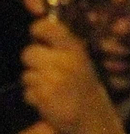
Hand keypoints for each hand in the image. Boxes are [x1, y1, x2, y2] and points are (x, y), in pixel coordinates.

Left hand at [19, 16, 121, 133]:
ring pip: (26, 74)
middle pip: (28, 52)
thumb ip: (64, 46)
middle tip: (43, 66)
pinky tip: (47, 98)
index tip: (37, 32)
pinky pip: (27, 92)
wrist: (91, 113)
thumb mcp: (81, 59)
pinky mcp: (43, 96)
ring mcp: (52, 78)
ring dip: (33, 80)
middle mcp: (62, 60)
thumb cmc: (85, 84)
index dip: (38, 28)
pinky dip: (34, 96)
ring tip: (48, 85)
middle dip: (33, 61)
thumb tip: (41, 34)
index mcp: (73, 47)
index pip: (48, 28)